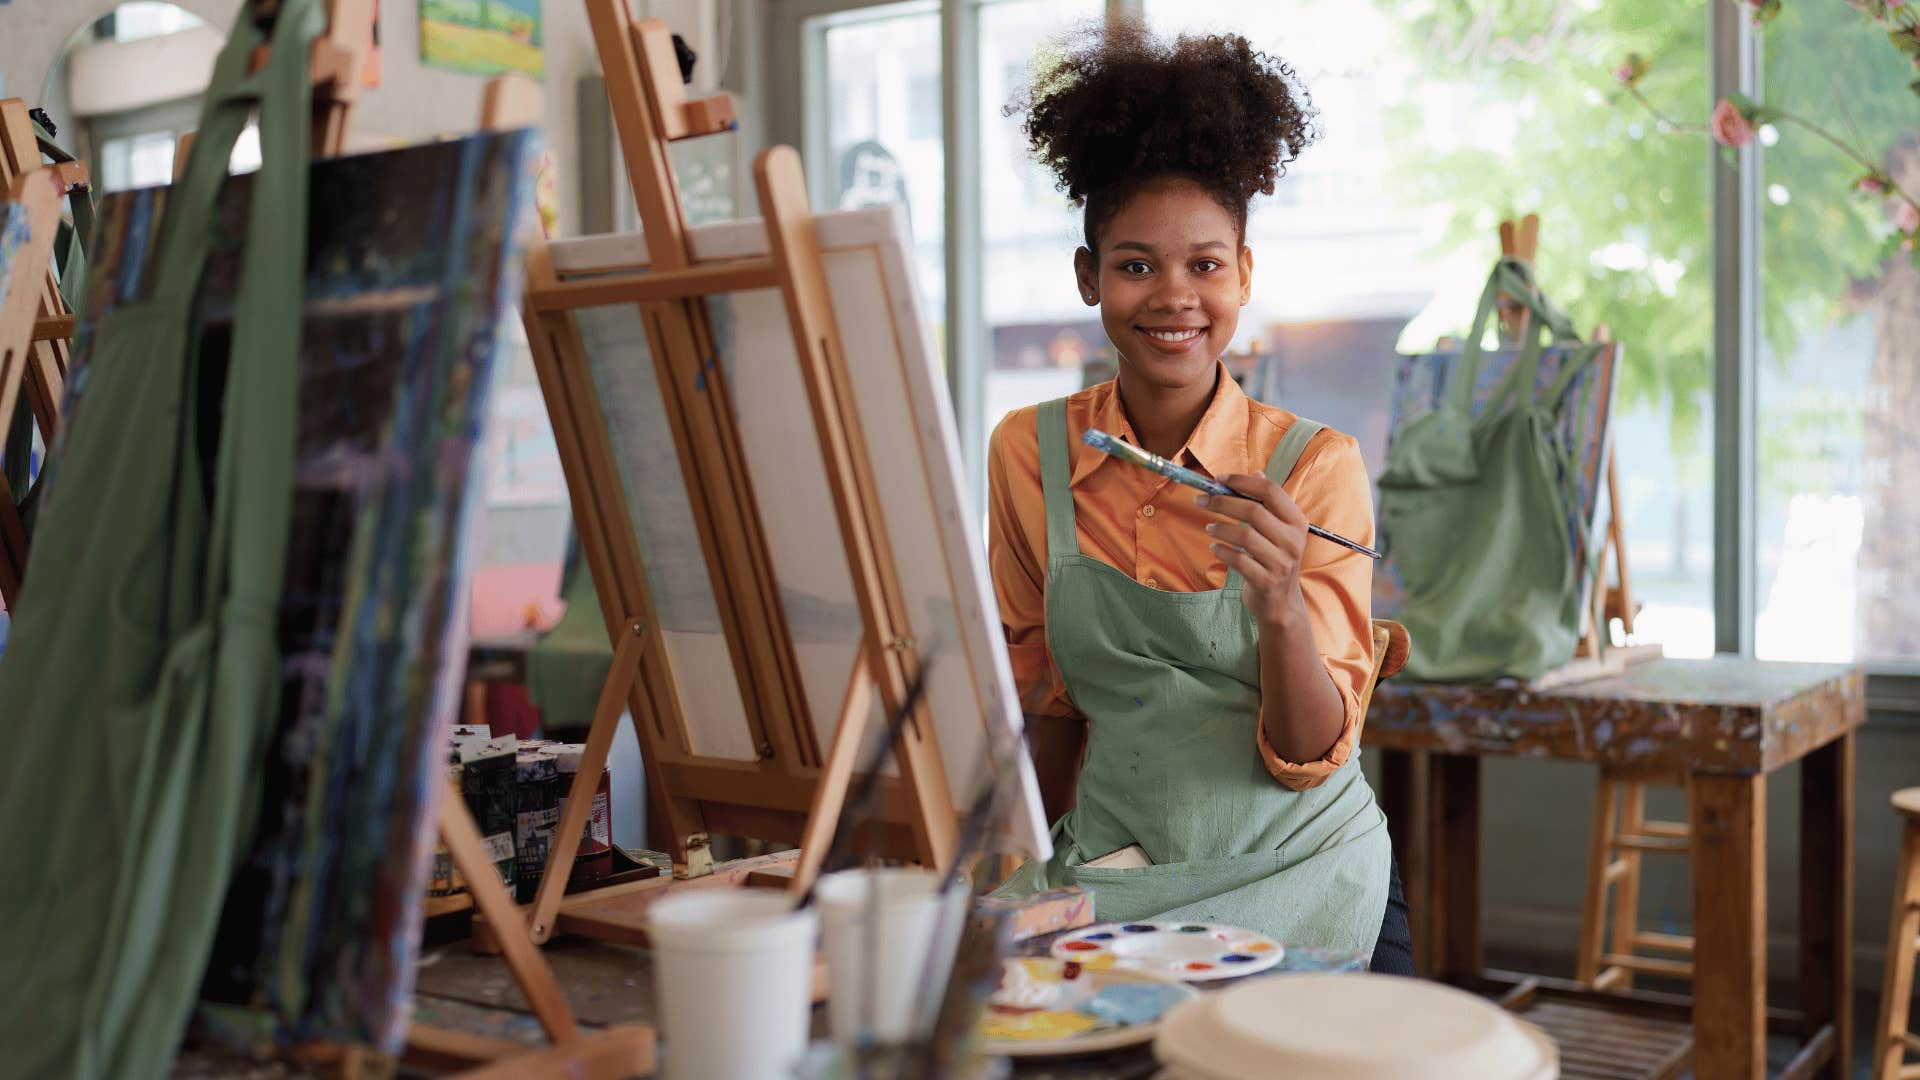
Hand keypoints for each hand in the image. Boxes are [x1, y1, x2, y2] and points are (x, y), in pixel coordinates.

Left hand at [1197, 474, 1309, 630]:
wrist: (1281, 603)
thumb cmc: (1273, 560)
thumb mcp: (1277, 531)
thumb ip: (1267, 504)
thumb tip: (1256, 472)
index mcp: (1297, 521)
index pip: (1271, 490)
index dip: (1242, 482)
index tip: (1218, 480)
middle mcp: (1293, 540)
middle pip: (1254, 511)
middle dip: (1222, 502)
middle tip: (1201, 500)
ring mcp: (1282, 562)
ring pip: (1245, 535)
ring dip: (1220, 528)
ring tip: (1209, 528)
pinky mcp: (1267, 581)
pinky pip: (1239, 561)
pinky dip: (1222, 551)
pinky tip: (1215, 548)